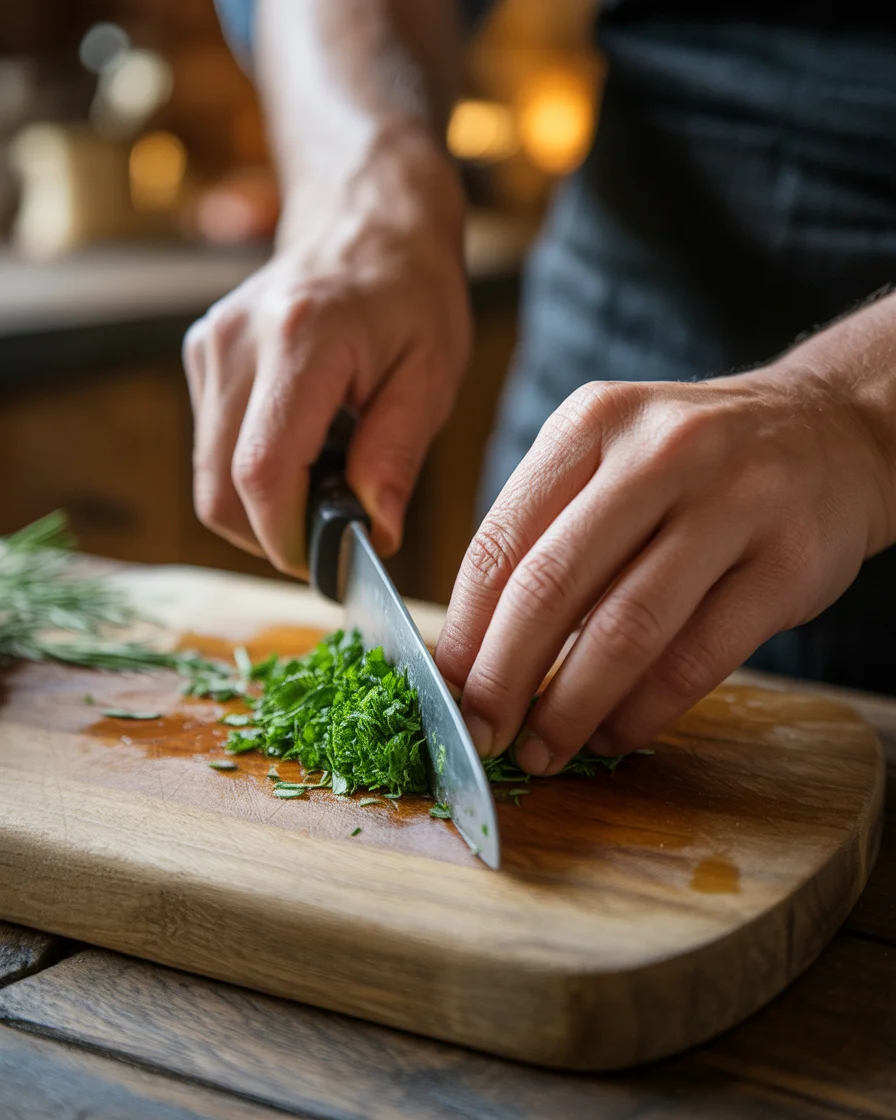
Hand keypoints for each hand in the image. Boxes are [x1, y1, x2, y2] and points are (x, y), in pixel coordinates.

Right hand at [183, 149, 470, 574]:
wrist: (366, 221)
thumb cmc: (412, 295)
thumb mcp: (431, 374)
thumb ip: (396, 456)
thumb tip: (373, 534)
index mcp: (301, 341)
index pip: (262, 473)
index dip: (289, 537)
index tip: (332, 561)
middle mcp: (237, 343)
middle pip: (220, 490)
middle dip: (274, 536)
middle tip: (335, 533)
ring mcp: (210, 348)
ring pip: (208, 478)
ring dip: (263, 507)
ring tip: (326, 477)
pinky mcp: (201, 357)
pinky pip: (212, 449)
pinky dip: (252, 473)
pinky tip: (304, 447)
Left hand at [436, 366, 894, 772]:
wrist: (828, 432)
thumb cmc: (691, 466)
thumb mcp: (609, 459)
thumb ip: (545, 534)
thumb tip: (473, 653)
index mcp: (591, 424)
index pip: (499, 541)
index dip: (464, 630)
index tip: (444, 692)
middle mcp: (658, 452)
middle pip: (551, 586)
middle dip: (502, 678)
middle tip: (482, 734)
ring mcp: (733, 502)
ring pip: (625, 629)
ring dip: (570, 708)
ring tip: (544, 752)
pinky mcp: (789, 562)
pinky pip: (697, 659)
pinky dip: (643, 711)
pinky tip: (614, 733)